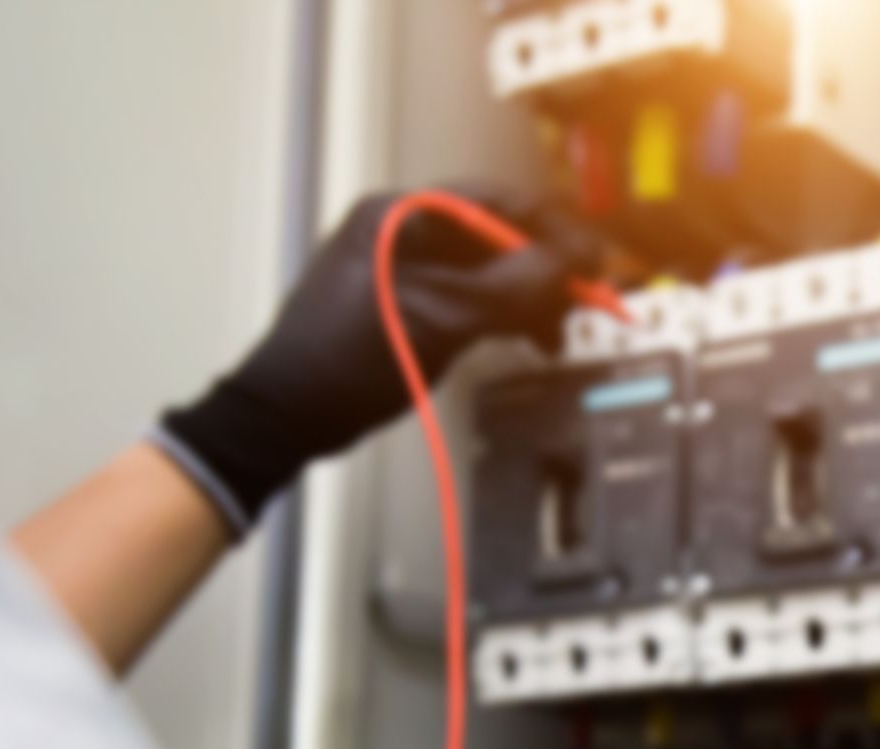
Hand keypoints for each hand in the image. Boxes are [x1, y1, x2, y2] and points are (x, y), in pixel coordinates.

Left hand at [156, 183, 597, 531]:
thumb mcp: (440, 320)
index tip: (594, 263)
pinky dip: (501, 318)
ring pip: (487, 272)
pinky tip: (525, 341)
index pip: (495, 202)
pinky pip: (469, 299)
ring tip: (553, 338)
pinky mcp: (407, 304)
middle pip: (496, 238)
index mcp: (400, 215)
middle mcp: (402, 231)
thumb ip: (511, 288)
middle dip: (543, 273)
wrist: (285, 415)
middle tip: (580, 307)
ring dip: (527, 301)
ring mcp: (403, 268)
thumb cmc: (347, 362)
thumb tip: (573, 263)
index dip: (553, 230)